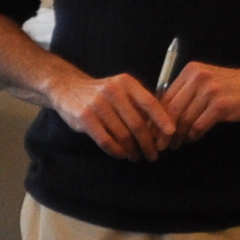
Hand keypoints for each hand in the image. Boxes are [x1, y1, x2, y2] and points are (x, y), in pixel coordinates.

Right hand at [53, 68, 177, 163]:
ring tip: (136, 156)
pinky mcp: (85, 117)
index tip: (171, 134)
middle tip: (153, 155)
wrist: (67, 88)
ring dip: (132, 150)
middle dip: (148, 143)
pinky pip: (106, 140)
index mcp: (126, 83)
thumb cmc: (101, 93)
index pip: (150, 103)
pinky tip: (121, 154)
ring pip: (122, 135)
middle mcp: (113, 91)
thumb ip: (138, 104)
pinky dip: (116, 151)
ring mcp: (97, 104)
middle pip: (137, 123)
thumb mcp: (121, 89)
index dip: (162, 120)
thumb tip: (161, 128)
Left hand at [162, 59, 239, 143]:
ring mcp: (210, 91)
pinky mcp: (221, 106)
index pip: (165, 96)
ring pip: (184, 119)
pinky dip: (193, 135)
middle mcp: (198, 78)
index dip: (156, 117)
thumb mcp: (206, 80)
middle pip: (171, 109)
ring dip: (178, 136)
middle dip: (163, 131)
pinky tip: (192, 139)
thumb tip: (162, 114)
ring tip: (176, 144)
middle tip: (160, 144)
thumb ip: (186, 92)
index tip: (151, 131)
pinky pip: (199, 125)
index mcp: (190, 71)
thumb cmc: (232, 86)